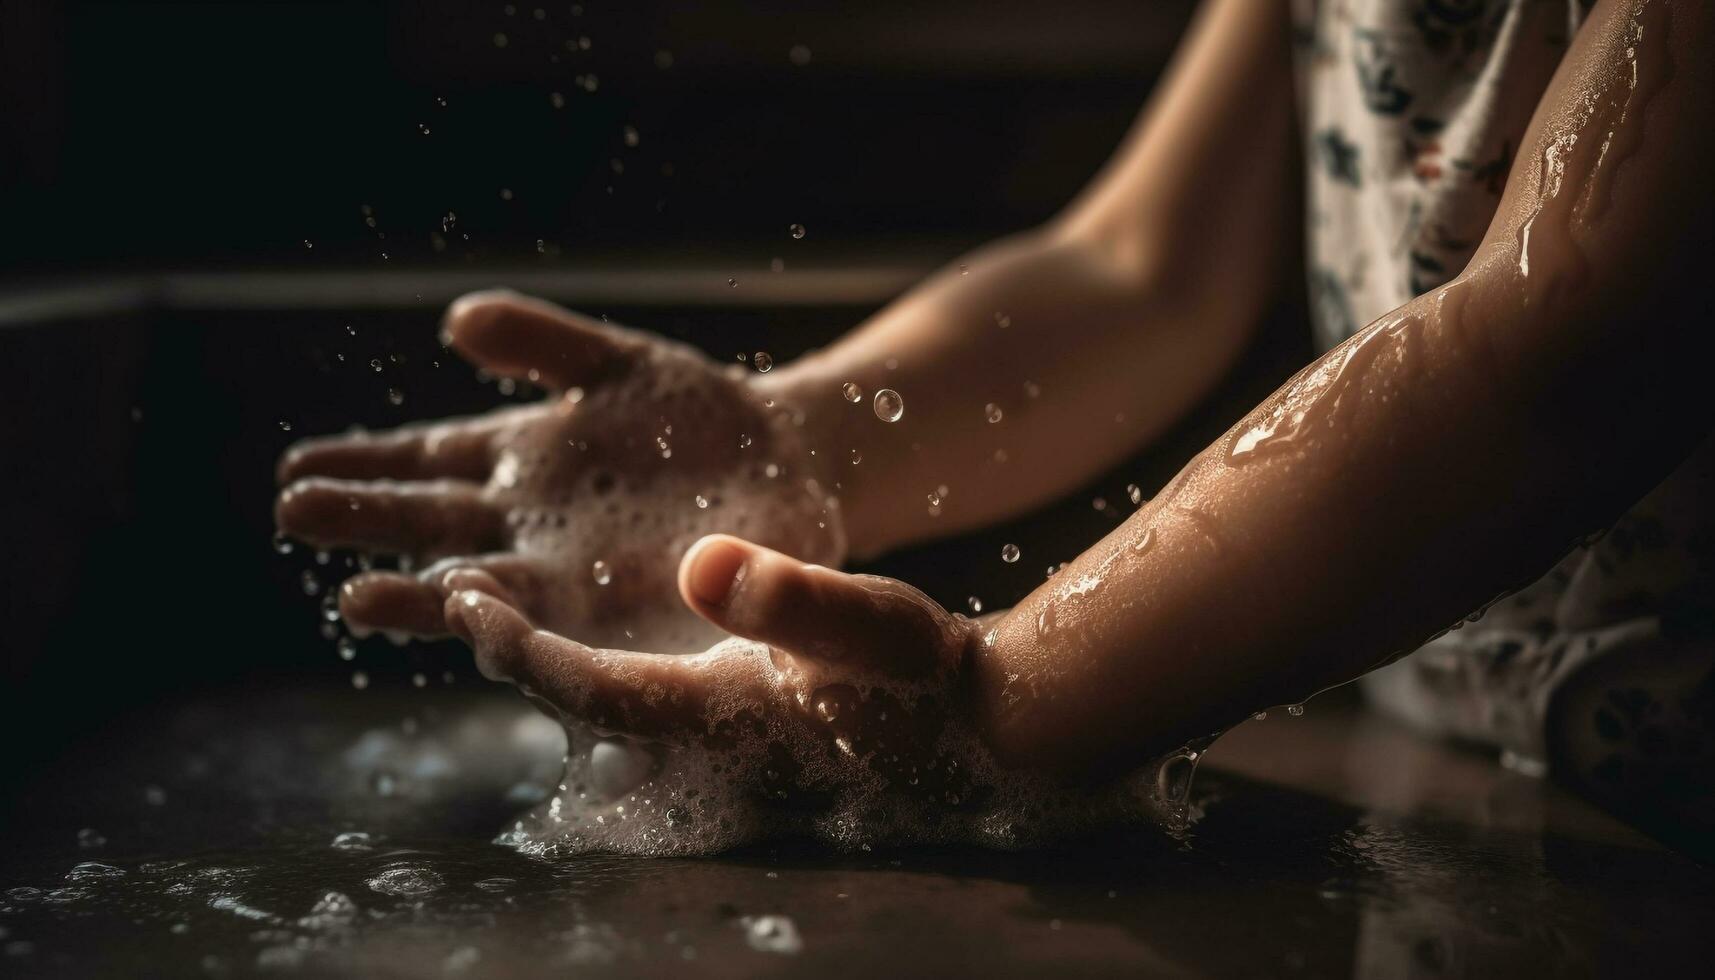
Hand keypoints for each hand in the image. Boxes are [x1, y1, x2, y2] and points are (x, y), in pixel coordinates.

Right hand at [276, 291, 843, 651]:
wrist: (786, 466)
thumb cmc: (694, 414)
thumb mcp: (617, 363)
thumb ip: (543, 344)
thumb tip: (456, 320)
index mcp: (516, 462)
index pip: (425, 465)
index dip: (363, 465)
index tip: (295, 467)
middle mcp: (527, 529)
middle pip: (435, 529)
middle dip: (369, 524)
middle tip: (297, 515)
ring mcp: (572, 580)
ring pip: (486, 590)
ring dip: (426, 595)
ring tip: (359, 597)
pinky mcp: (627, 621)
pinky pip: (569, 631)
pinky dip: (524, 631)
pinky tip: (480, 627)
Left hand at [442, 535, 1178, 854]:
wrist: (985, 731)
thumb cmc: (930, 678)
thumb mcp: (869, 623)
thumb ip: (789, 599)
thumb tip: (703, 568)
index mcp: (720, 715)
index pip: (589, 691)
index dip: (517, 650)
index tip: (464, 599)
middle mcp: (704, 743)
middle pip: (579, 707)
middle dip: (515, 655)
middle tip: (457, 596)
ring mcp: (720, 745)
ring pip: (607, 705)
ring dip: (547, 659)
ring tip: (499, 605)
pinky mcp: (742, 729)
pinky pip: (645, 697)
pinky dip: (599, 661)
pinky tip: (592, 627)